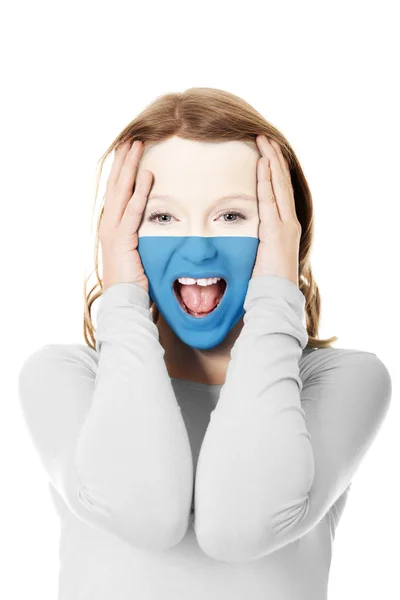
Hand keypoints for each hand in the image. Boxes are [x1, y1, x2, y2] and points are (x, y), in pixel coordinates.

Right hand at [99, 140, 152, 292]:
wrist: (123, 300)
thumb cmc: (133, 281)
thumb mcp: (136, 253)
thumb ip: (141, 235)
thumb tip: (156, 225)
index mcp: (112, 226)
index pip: (117, 192)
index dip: (122, 171)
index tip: (129, 152)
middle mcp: (109, 224)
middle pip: (116, 185)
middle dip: (123, 160)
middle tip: (131, 138)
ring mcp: (113, 230)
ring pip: (122, 191)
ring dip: (130, 167)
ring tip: (137, 145)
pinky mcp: (122, 239)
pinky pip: (133, 211)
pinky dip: (140, 192)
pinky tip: (147, 175)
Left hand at [251, 135, 300, 287]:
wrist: (274, 297)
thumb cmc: (264, 282)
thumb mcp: (259, 256)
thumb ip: (254, 241)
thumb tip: (241, 236)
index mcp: (283, 227)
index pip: (279, 192)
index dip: (273, 171)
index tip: (266, 153)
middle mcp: (288, 222)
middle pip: (281, 182)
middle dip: (274, 158)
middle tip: (265, 137)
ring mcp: (285, 225)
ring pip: (278, 185)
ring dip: (271, 161)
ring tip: (265, 141)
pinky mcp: (277, 230)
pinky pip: (271, 198)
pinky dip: (267, 179)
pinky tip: (263, 162)